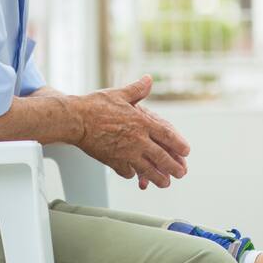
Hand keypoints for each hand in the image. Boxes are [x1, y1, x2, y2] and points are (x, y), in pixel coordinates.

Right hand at [72, 75, 189, 188]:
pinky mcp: (113, 161)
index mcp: (142, 123)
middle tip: (181, 173)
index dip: (179, 145)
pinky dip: (132, 174)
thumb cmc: (96, 105)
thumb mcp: (120, 94)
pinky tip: (133, 174)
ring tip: (165, 183)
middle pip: (162, 157)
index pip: (168, 136)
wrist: (75, 120)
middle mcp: (138, 140)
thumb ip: (138, 89)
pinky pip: (127, 172)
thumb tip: (148, 79)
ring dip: (158, 178)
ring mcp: (126, 153)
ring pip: (148, 170)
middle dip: (174, 167)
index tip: (186, 152)